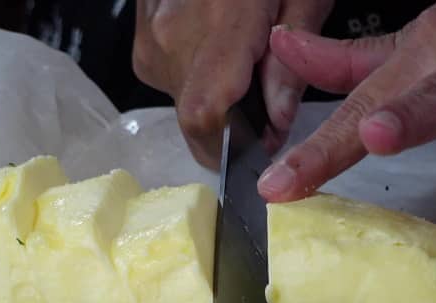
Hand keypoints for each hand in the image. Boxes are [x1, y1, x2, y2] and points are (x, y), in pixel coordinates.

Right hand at [133, 0, 334, 166]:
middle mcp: (174, 35)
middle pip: (195, 116)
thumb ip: (293, 61)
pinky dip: (199, 74)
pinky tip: (220, 44)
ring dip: (217, 97)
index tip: (262, 143)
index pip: (205, 115)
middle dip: (232, 123)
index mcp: (221, 22)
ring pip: (183, 100)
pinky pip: (171, 77)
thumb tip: (278, 118)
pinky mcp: (142, 38)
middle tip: (267, 98)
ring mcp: (152, 37)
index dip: (231, 146)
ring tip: (244, 58)